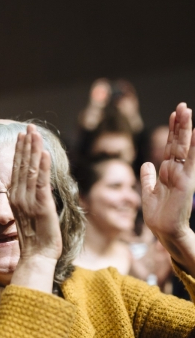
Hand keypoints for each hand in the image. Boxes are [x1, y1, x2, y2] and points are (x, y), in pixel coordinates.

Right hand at [9, 125, 61, 291]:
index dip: (20, 151)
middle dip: (26, 144)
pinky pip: (42, 182)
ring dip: (34, 149)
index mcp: (15, 198)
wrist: (37, 257)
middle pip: (22, 165)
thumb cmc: (36, 240)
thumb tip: (35, 188)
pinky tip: (44, 152)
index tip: (22, 136)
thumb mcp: (30, 215)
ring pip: (31, 170)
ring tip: (35, 132)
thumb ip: (30, 200)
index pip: (17, 169)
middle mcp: (19, 197)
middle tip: (29, 127)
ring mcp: (30, 201)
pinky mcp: (42, 206)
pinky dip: (43, 166)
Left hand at [141, 102, 194, 272]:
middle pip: (177, 143)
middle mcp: (176, 171)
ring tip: (187, 111)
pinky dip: (192, 148)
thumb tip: (146, 164)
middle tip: (182, 106)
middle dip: (180, 125)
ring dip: (185, 130)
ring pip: (183, 148)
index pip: (169, 147)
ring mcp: (182, 175)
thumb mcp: (149, 192)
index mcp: (167, 172)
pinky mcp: (185, 182)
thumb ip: (148, 178)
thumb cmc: (158, 215)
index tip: (173, 114)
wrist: (164, 231)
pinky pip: (189, 162)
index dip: (171, 131)